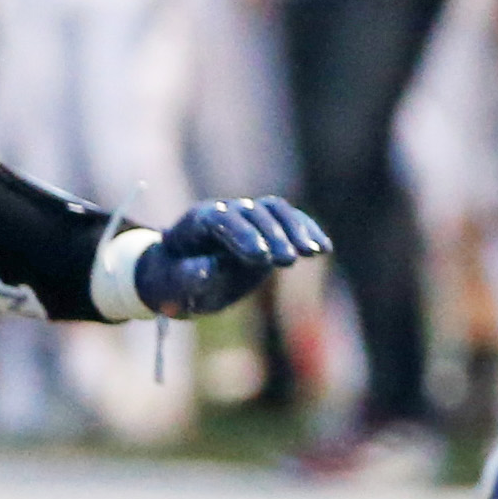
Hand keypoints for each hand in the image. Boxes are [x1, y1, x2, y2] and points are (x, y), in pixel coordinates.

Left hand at [131, 196, 328, 318]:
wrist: (180, 276)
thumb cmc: (173, 284)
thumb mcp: (173, 288)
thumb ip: (189, 277)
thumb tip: (211, 266)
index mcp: (197, 224)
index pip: (223, 221)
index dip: (243, 236)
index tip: (261, 259)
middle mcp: (224, 213)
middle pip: (253, 213)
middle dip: (273, 235)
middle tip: (289, 261)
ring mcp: (247, 217)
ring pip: (275, 210)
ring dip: (297, 229)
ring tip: (314, 252)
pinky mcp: (267, 227)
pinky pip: (289, 220)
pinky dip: (307, 230)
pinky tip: (324, 248)